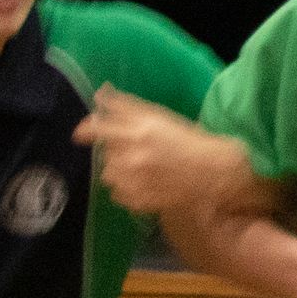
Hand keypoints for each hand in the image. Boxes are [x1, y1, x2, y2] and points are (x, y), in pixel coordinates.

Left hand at [74, 89, 266, 216]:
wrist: (215, 172)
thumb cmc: (189, 140)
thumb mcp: (159, 116)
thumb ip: (126, 106)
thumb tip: (99, 95)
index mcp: (137, 132)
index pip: (97, 129)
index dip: (87, 130)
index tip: (81, 135)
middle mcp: (131, 157)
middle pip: (104, 153)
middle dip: (115, 151)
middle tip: (135, 151)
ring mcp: (135, 182)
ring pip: (108, 175)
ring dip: (118, 171)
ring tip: (139, 169)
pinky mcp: (140, 201)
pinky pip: (118, 195)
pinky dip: (126, 190)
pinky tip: (144, 184)